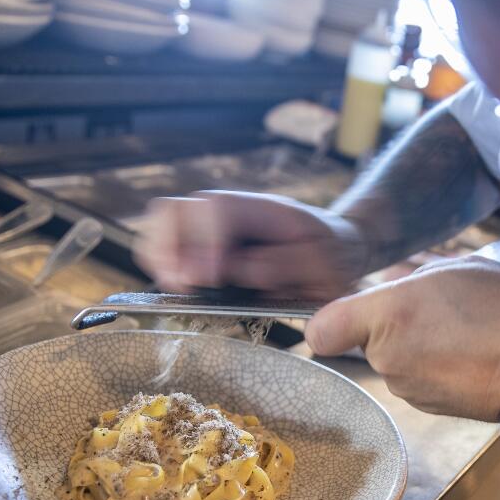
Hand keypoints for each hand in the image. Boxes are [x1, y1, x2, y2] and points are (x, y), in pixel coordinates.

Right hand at [133, 192, 369, 297]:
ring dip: (162, 259)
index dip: (204, 243)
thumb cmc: (332, 257)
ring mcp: (213, 224)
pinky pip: (165, 245)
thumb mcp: (323, 266)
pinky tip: (183, 288)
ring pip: (162, 225)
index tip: (207, 279)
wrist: (337, 247)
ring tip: (182, 290)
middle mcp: (229, 210)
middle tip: (185, 289)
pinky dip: (164, 266)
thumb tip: (235, 270)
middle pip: (174, 211)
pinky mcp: (202, 243)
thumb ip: (281, 266)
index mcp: (262, 209)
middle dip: (170, 252)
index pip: (216, 209)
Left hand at [305, 257, 499, 420]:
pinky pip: (418, 378)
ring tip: (463, 330)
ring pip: (394, 358)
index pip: (321, 329)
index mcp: (389, 315)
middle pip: (368, 337)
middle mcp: (388, 357)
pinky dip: (436, 367)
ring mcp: (406, 387)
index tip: (351, 310)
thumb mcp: (460, 269)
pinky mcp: (427, 408)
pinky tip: (470, 354)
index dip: (330, 319)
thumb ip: (414, 276)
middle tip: (438, 307)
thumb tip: (396, 282)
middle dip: (394, 322)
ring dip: (418, 344)